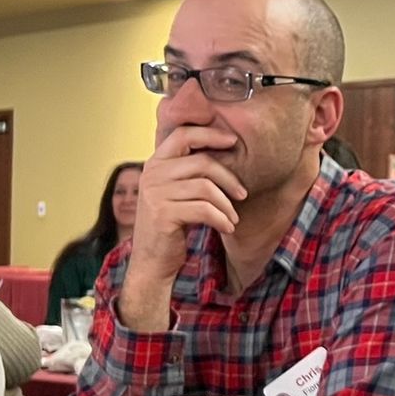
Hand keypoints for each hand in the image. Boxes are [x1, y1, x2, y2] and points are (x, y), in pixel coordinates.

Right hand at [119, 124, 248, 328]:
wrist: (152, 262)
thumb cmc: (172, 225)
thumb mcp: (177, 193)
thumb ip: (191, 172)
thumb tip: (229, 149)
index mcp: (155, 163)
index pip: (183, 134)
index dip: (210, 134)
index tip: (233, 141)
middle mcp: (152, 174)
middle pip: (202, 162)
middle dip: (229, 178)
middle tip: (242, 194)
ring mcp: (155, 194)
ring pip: (206, 187)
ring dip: (227, 205)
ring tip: (233, 218)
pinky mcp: (163, 214)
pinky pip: (204, 210)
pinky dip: (221, 219)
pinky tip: (227, 227)